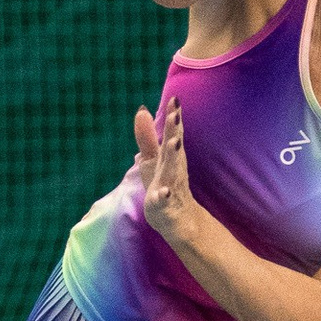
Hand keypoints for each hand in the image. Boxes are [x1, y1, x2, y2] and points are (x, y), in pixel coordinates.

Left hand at [132, 96, 201, 248]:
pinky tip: (163, 192)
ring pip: (173, 171)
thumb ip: (147, 137)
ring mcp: (172, 188)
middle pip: (174, 147)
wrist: (179, 223)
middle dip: (174, 130)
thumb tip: (141, 109)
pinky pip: (166, 201)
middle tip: (175, 113)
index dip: (173, 116)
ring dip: (173, 156)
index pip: (172, 133)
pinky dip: (165, 196)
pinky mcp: (166, 208)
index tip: (175, 98)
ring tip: (174, 142)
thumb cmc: (166, 186)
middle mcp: (174, 169)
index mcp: (171, 157)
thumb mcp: (154, 161)